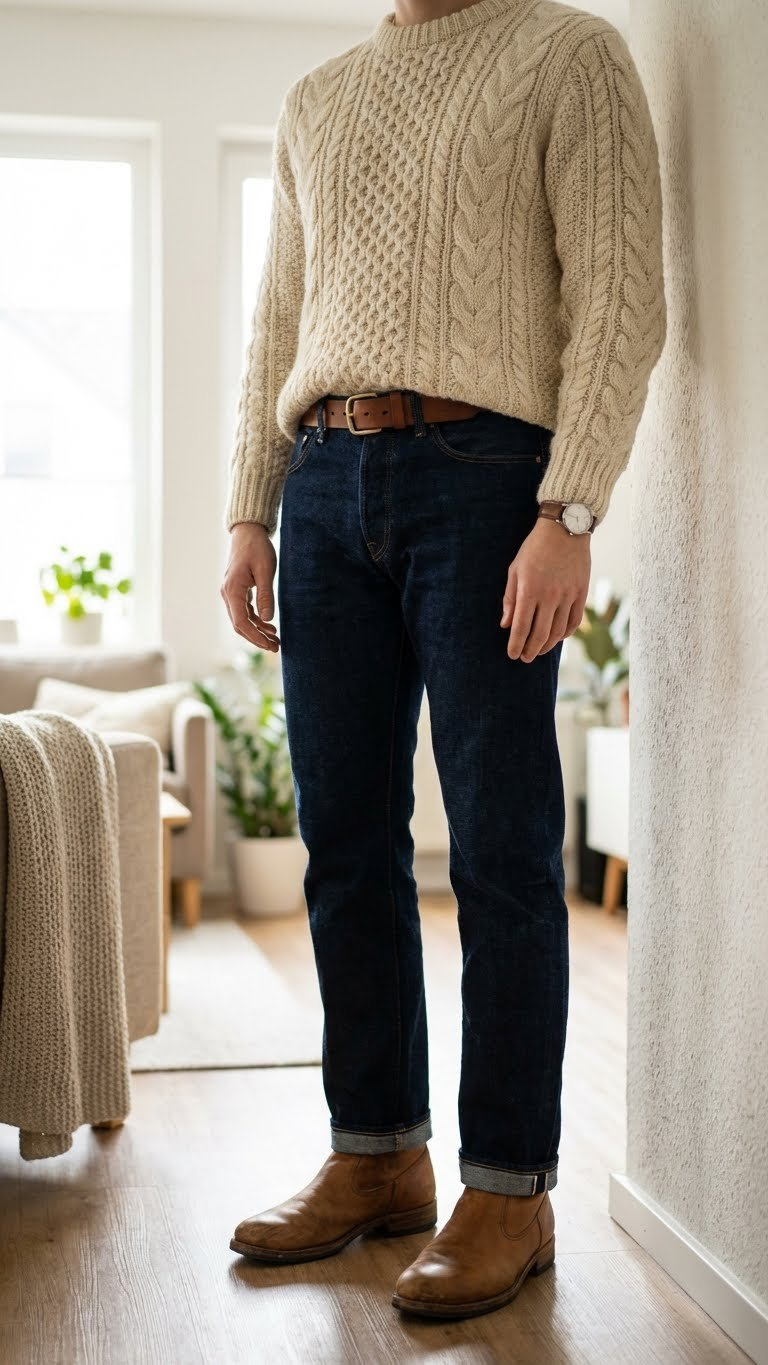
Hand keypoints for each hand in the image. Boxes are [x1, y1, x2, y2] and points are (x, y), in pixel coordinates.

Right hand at [221, 522, 280, 651]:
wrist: (248, 531)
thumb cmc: (257, 548)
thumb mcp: (265, 570)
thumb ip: (266, 595)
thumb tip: (267, 619)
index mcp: (233, 590)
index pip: (240, 622)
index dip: (255, 637)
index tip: (269, 645)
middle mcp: (228, 594)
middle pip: (240, 624)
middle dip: (257, 638)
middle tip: (276, 647)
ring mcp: (232, 593)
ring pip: (243, 619)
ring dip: (258, 631)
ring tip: (275, 640)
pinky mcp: (238, 590)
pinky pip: (245, 611)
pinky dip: (257, 620)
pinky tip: (269, 626)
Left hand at [500, 516, 589, 660]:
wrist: (564, 530)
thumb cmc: (534, 549)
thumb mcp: (515, 570)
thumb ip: (510, 599)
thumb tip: (506, 624)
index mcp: (529, 590)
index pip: (521, 627)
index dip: (516, 644)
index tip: (512, 654)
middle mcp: (549, 596)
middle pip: (540, 634)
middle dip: (530, 650)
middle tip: (524, 658)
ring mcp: (567, 596)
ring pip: (557, 631)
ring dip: (546, 646)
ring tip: (538, 651)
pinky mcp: (581, 593)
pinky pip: (573, 621)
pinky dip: (564, 634)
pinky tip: (556, 638)